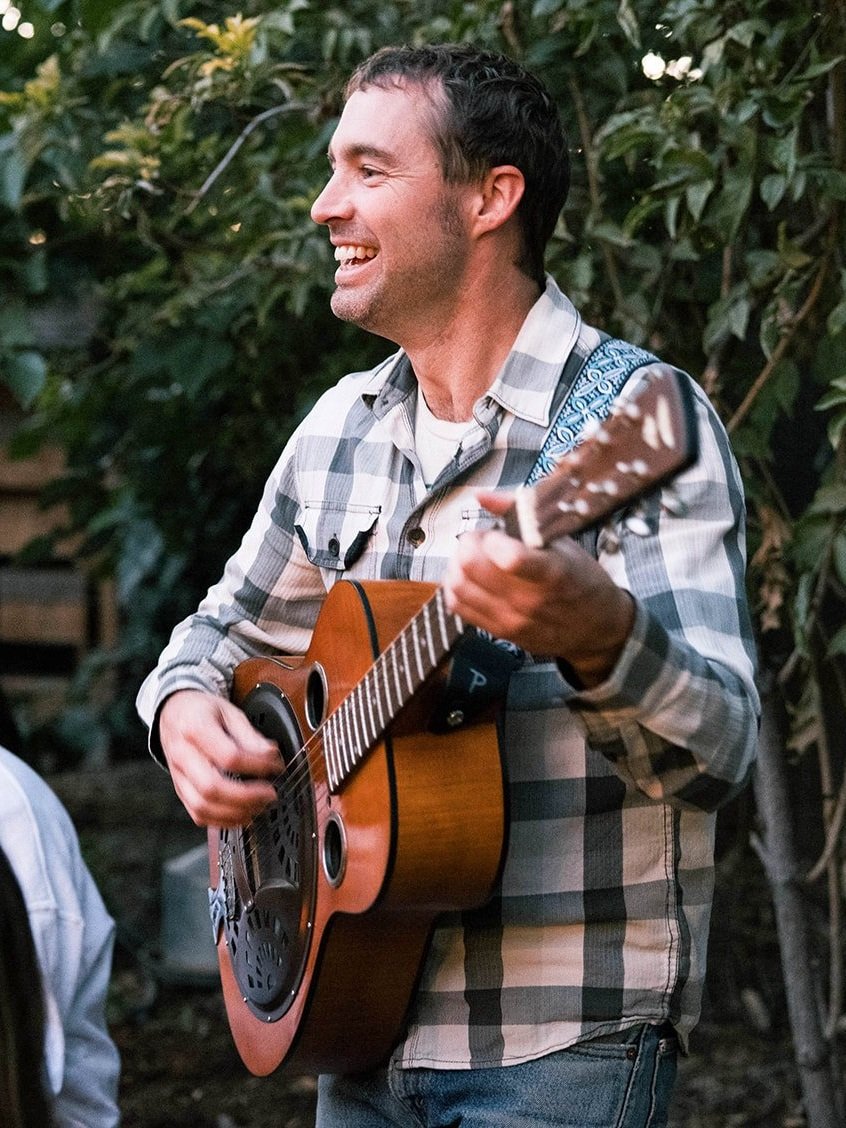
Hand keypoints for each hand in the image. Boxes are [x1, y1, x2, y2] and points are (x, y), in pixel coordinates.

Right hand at [158, 689, 283, 827]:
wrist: (174, 713)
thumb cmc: (202, 711)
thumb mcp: (229, 711)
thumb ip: (250, 735)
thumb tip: (270, 754)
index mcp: (195, 728)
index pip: (229, 756)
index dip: (257, 765)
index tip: (275, 766)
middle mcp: (182, 755)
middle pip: (212, 787)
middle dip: (247, 797)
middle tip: (270, 794)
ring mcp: (178, 775)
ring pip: (202, 806)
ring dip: (235, 813)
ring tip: (259, 806)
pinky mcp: (180, 789)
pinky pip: (197, 814)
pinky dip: (222, 820)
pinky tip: (241, 814)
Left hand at [442, 490, 634, 686]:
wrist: (596, 628)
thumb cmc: (582, 580)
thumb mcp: (564, 542)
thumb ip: (521, 514)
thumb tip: (481, 495)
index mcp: (551, 573)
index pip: (509, 558)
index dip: (492, 538)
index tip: (497, 533)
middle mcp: (528, 600)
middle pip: (471, 566)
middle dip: (470, 543)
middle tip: (482, 540)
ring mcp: (510, 619)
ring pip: (458, 586)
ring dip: (458, 564)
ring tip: (475, 558)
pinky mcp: (499, 632)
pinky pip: (457, 606)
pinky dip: (456, 586)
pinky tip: (471, 577)